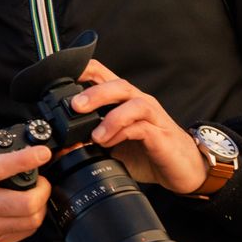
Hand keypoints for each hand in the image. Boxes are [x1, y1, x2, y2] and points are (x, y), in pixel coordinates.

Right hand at [0, 123, 51, 241]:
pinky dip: (29, 220)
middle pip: (26, 202)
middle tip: (40, 177)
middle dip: (43, 187)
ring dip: (39, 205)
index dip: (27, 159)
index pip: (1, 168)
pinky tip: (23, 210)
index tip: (42, 152)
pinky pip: (21, 234)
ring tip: (34, 194)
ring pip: (29, 220)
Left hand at [72, 59, 208, 194]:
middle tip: (74, 106)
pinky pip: (141, 126)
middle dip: (93, 91)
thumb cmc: (147, 153)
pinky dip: (123, 132)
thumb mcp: (113, 146)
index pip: (102, 74)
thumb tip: (62, 147)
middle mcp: (137, 101)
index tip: (59, 79)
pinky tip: (110, 143)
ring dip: (109, 114)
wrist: (182, 170)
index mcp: (122, 100)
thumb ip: (90, 141)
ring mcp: (151, 116)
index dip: (81, 71)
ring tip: (94, 135)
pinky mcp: (160, 133)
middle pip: (116, 83)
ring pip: (131, 100)